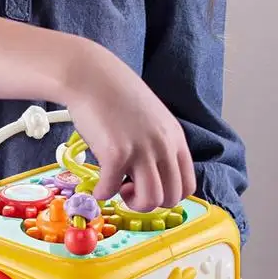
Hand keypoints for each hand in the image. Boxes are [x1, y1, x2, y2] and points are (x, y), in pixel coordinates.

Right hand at [61, 42, 195, 210]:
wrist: (90, 76)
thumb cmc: (115, 94)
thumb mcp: (152, 118)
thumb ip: (158, 142)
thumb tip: (152, 171)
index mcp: (175, 138)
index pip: (187, 185)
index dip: (168, 195)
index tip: (148, 187)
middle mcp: (163, 146)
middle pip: (171, 197)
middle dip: (148, 202)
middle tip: (129, 189)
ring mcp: (141, 150)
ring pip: (150, 200)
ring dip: (131, 202)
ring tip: (117, 187)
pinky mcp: (116, 153)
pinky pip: (112, 189)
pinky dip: (103, 193)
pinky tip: (97, 184)